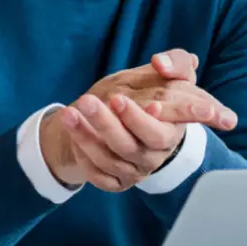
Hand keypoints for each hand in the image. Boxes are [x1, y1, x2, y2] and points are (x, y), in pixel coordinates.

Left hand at [39, 50, 236, 191]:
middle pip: (132, 146)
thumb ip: (177, 63)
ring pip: (111, 161)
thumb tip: (160, 63)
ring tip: (69, 113)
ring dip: (86, 137)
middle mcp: (156, 155)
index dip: (139, 120)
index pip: (160, 133)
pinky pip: (99, 177)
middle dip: (107, 124)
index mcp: (172, 130)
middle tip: (87, 100)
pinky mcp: (119, 182)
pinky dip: (84, 157)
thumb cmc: (149, 93)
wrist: (124, 115)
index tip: (118, 99)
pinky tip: (73, 136)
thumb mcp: (165, 74)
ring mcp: (137, 171)